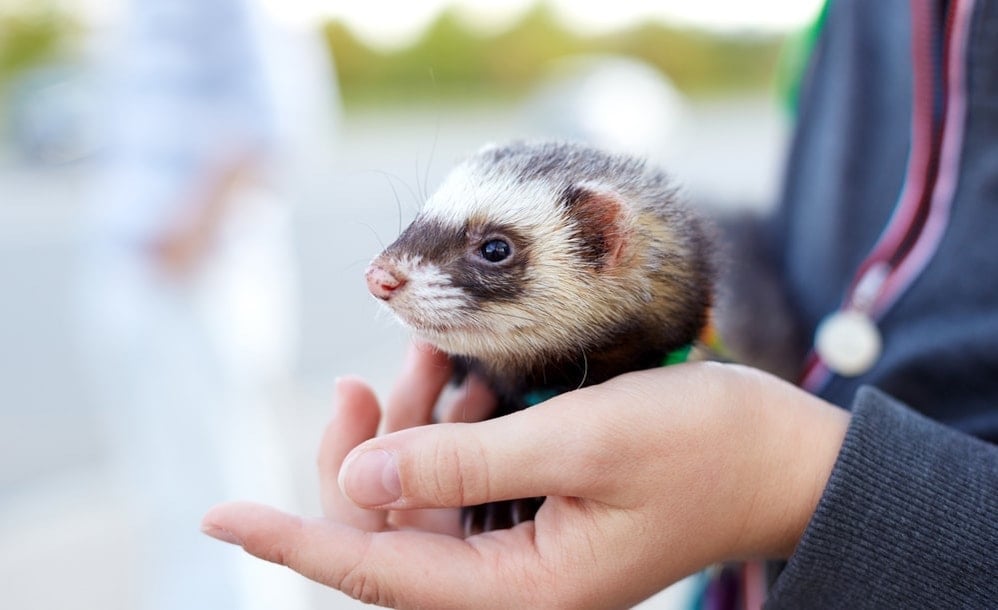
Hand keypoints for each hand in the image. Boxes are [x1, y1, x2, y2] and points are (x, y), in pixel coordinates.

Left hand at [202, 352, 848, 608]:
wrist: (780, 453)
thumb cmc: (700, 444)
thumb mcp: (580, 442)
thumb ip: (465, 463)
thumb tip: (359, 478)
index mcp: (518, 593)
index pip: (374, 569)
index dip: (293, 537)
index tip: (220, 515)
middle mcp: (511, 585)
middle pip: (391, 528)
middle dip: (368, 448)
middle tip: (369, 374)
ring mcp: (524, 552)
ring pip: (424, 494)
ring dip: (416, 423)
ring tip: (436, 354)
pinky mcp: (539, 516)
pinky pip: (466, 476)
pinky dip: (455, 424)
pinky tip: (471, 376)